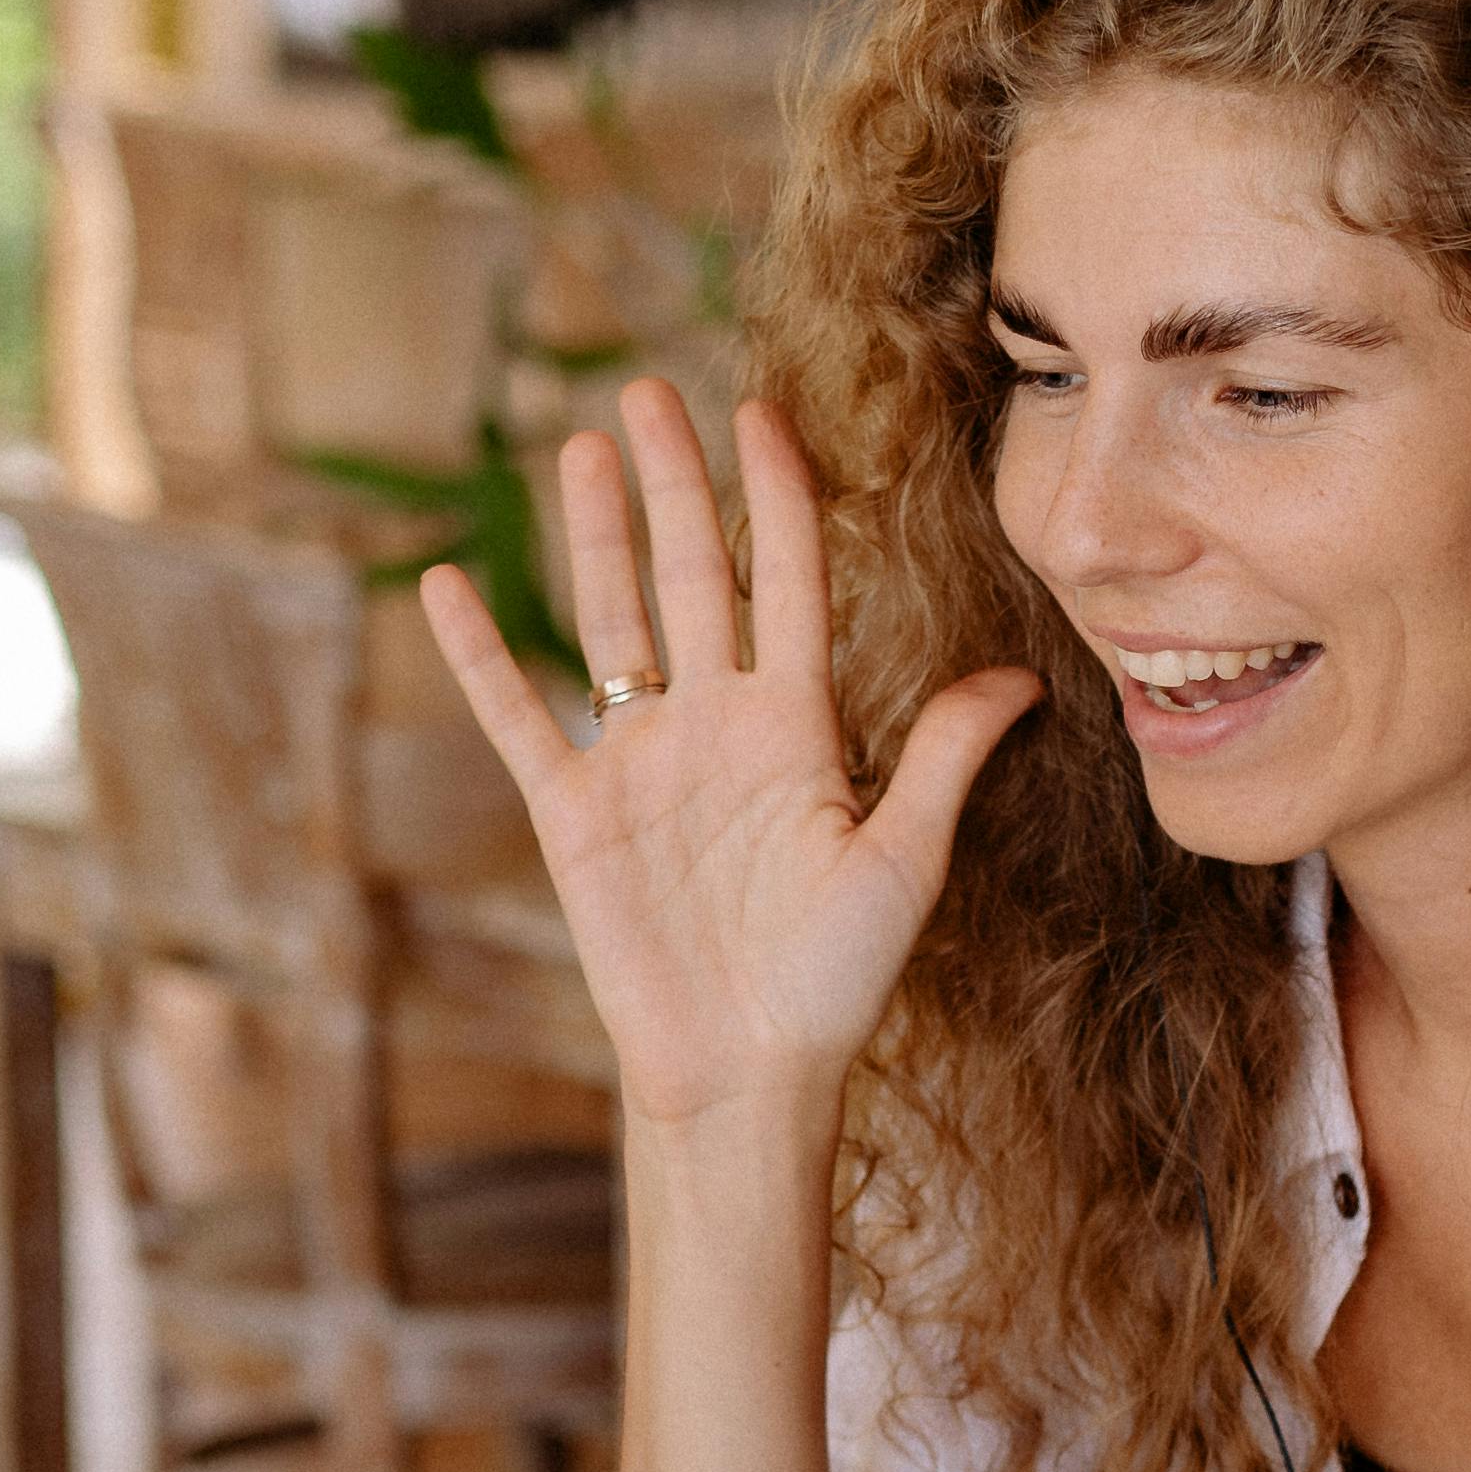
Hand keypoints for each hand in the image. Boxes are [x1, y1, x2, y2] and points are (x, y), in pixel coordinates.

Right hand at [421, 379, 1042, 1131]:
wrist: (747, 1076)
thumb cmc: (833, 985)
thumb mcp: (902, 863)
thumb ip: (944, 761)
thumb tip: (1020, 677)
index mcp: (797, 727)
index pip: (787, 583)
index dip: (775, 497)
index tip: (762, 412)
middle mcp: (716, 726)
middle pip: (692, 577)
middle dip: (672, 484)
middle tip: (648, 394)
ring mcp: (640, 763)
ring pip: (611, 623)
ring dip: (592, 539)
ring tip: (576, 449)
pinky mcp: (575, 814)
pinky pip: (518, 717)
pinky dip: (481, 655)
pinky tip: (450, 587)